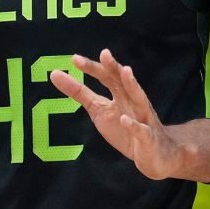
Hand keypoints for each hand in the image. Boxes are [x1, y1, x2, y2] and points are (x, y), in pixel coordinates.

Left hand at [50, 49, 188, 179]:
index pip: (106, 77)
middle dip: (114, 68)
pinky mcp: (147, 138)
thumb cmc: (125, 128)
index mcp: (121, 94)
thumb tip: (55, 74)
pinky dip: (134, 125)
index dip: (93, 68)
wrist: (154, 154)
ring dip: (133, 85)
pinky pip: (141, 131)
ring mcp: (143, 118)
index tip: (75, 59)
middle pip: (123, 82)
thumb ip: (79, 92)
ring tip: (125, 71)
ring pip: (139, 99)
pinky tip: (125, 120)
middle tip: (104, 54)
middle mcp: (133, 101)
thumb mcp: (98, 110)